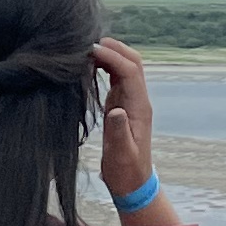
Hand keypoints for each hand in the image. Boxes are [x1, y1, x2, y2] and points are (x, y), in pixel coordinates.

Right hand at [91, 38, 158, 200]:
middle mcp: (138, 100)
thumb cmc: (126, 170)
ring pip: (126, 66)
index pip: (130, 72)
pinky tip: (90, 65)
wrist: (132, 182)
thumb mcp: (121, 154)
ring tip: (86, 50)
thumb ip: (119, 132)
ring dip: (110, 54)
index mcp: (139, 108)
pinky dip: (106, 66)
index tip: (90, 50)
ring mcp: (131, 100)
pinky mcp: (122, 104)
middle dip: (114, 47)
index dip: (112, 57)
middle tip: (87, 43)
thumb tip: (115, 109)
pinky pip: (117, 77)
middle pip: (133, 62)